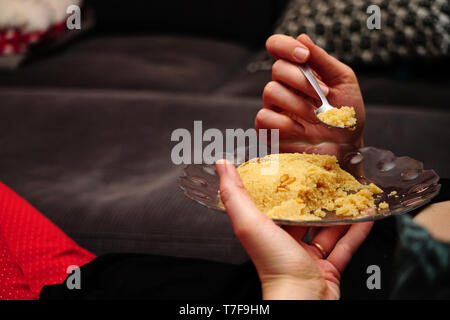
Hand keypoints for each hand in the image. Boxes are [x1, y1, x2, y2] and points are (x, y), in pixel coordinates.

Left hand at [216, 159, 372, 299]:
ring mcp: (307, 258)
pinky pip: (345, 247)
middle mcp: (285, 244)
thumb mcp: (249, 222)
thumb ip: (235, 194)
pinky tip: (365, 216)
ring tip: (352, 193)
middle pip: (303, 216)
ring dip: (340, 212)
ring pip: (326, 230)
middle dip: (316, 197)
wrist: (303, 301)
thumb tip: (222, 166)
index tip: (294, 169)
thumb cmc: (274, 265)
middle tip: (329, 178)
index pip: (274, 204)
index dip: (284, 187)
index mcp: (266, 232)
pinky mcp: (328, 269)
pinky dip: (356, 231)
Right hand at [256, 34, 364, 160]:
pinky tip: (302, 132)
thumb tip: (302, 37)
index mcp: (299, 72)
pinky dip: (286, 125)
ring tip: (318, 118)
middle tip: (323, 96)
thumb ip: (323, 60)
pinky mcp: (268, 130)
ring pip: (270, 91)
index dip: (285, 46)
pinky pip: (264, 117)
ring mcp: (274, 108)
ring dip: (299, 104)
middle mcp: (284, 87)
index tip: (304, 57)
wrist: (346, 150)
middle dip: (302, 81)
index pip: (277, 47)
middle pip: (277, 69)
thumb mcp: (343, 83)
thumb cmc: (346, 117)